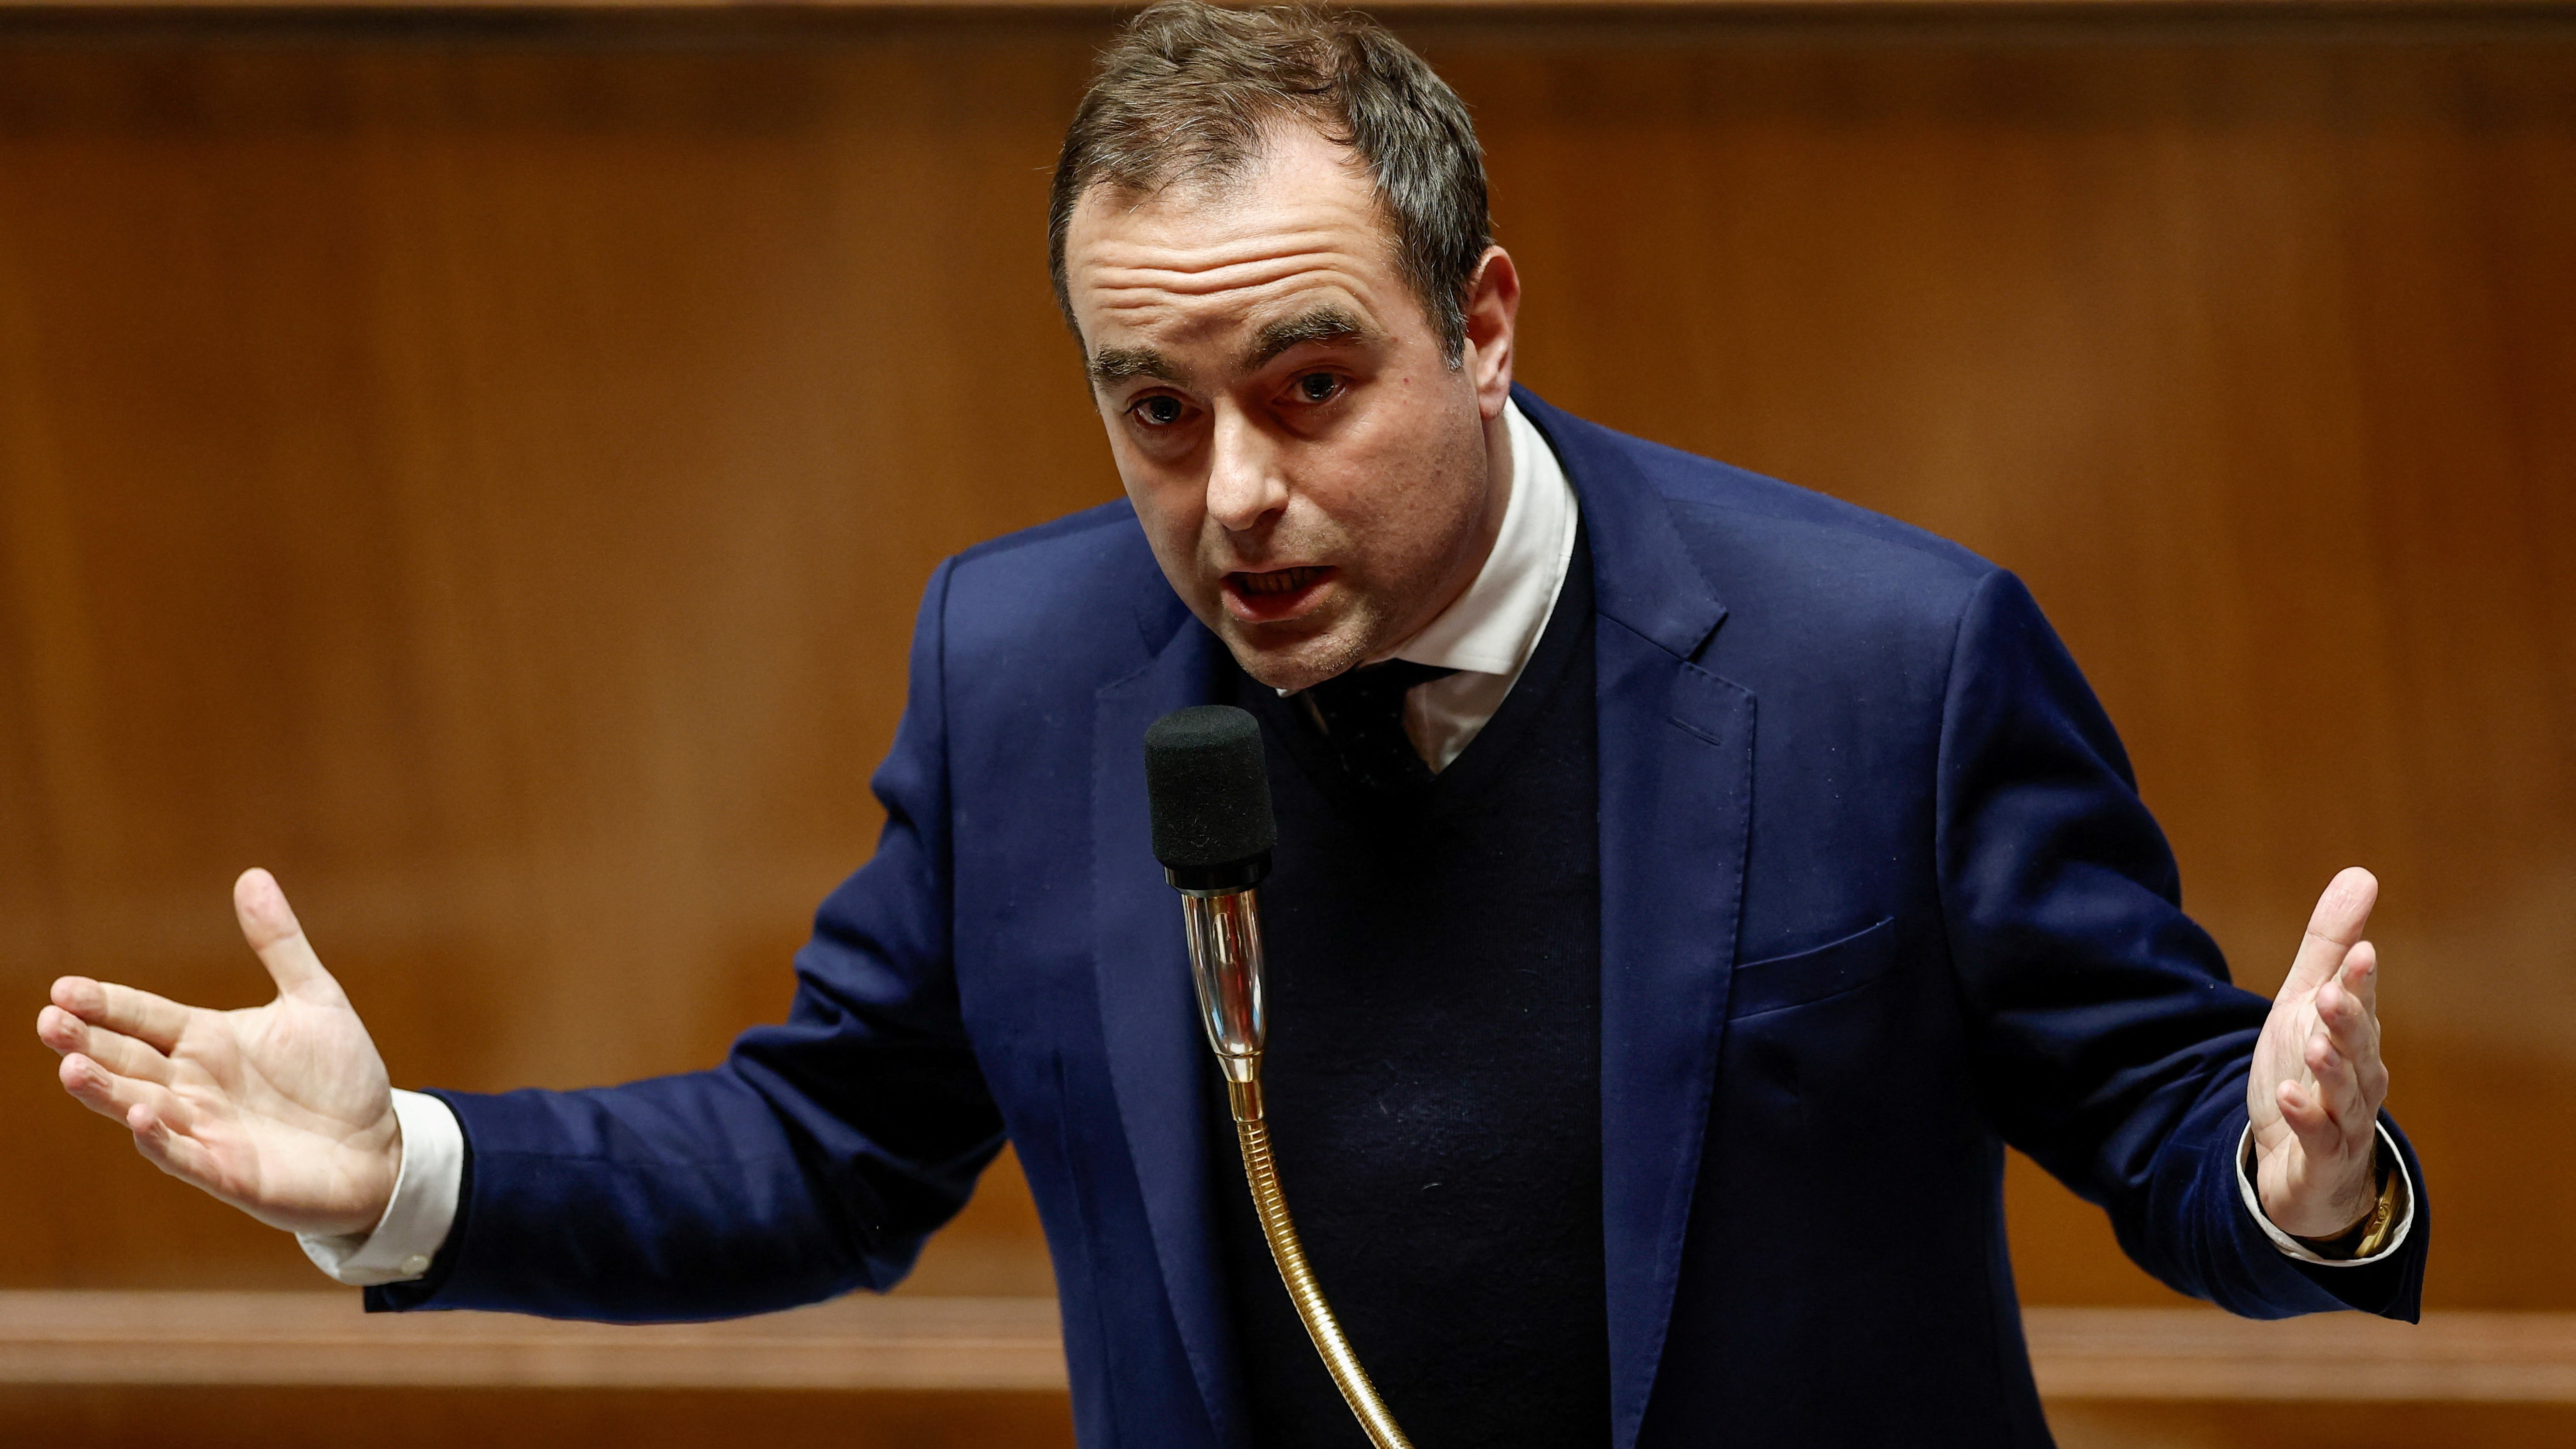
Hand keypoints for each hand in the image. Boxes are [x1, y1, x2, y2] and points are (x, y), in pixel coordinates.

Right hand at [35, 868, 400, 1237]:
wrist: (378, 1146)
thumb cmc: (341, 1074)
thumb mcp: (316, 999)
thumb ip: (280, 943)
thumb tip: (252, 875)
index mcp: (206, 1040)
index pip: (143, 1016)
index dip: (104, 1003)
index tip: (62, 988)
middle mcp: (193, 1084)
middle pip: (127, 1059)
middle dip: (86, 1043)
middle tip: (49, 1021)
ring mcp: (204, 1129)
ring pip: (140, 1107)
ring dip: (105, 1090)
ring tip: (69, 1067)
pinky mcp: (225, 1171)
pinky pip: (182, 1155)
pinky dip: (159, 1139)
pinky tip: (141, 1117)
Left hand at [2247, 866, 2388, 1238]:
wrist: (2301, 1163)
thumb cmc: (2308, 1070)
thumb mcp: (2307, 1001)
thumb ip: (2331, 945)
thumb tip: (2362, 873)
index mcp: (2354, 1035)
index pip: (2360, 1002)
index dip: (2361, 980)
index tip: (2362, 951)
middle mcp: (2359, 1076)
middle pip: (2357, 1046)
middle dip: (2348, 1021)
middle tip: (2333, 995)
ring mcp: (2344, 1119)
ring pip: (2344, 1093)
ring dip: (2331, 1070)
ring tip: (2314, 1046)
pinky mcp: (2321, 1157)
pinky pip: (2318, 1139)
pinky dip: (2306, 1119)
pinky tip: (2288, 1098)